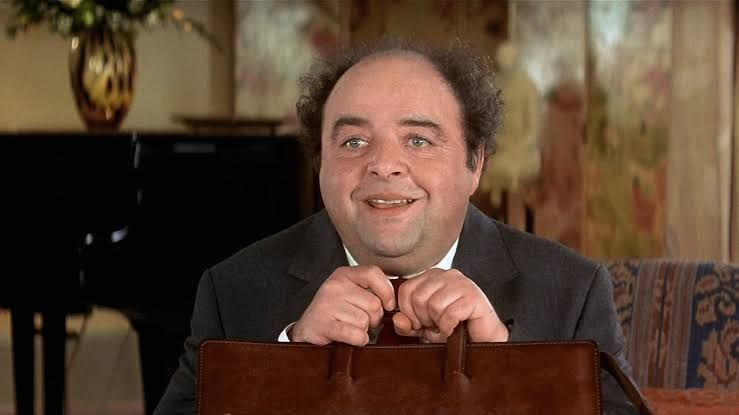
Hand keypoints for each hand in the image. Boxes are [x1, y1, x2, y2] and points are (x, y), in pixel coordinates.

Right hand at [290, 265, 395, 345]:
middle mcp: (334, 285)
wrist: (308, 330)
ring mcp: (326, 304)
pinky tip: (349, 338)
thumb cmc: (337, 313)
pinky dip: (358, 340)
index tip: (388, 305)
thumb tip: (397, 304)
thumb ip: (373, 292)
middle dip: (374, 319)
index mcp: (344, 274)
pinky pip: (355, 334)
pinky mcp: (323, 324)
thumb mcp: (353, 294)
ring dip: (363, 330)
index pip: (374, 273)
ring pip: (365, 321)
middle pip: (374, 304)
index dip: (387, 292)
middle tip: (360, 322)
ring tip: (349, 328)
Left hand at [392, 268, 507, 342]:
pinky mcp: (474, 297)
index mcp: (432, 276)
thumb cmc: (453, 328)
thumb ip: (407, 324)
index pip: (406, 289)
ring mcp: (462, 283)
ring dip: (438, 324)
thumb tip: (397, 319)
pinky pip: (449, 314)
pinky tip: (455, 329)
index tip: (420, 323)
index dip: (408, 312)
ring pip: (433, 305)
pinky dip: (449, 328)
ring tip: (447, 326)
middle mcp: (447, 274)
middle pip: (418, 297)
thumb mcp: (424, 327)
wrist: (483, 337)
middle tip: (436, 326)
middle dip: (424, 319)